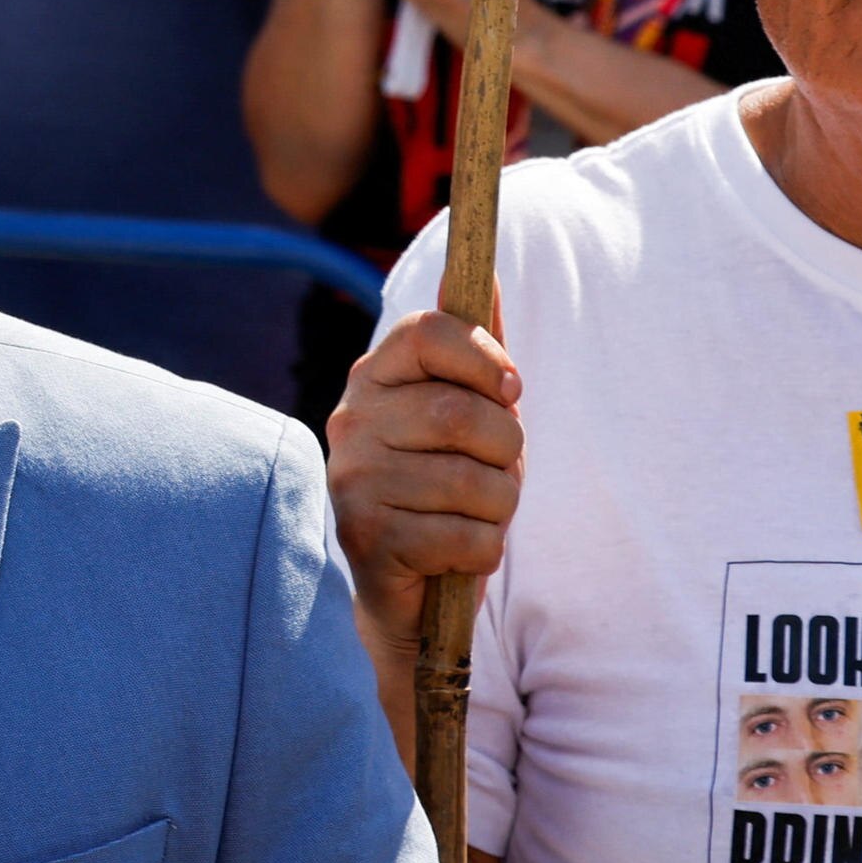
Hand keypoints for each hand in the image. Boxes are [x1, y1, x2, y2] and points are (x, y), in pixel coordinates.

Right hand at [326, 304, 521, 645]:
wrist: (407, 589)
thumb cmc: (446, 487)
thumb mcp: (465, 414)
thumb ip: (472, 350)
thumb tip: (485, 272)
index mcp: (373, 377)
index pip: (426, 333)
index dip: (483, 356)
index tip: (510, 388)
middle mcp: (351, 420)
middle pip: (462, 415)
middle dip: (508, 452)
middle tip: (494, 472)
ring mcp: (354, 480)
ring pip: (476, 483)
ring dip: (500, 509)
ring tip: (473, 516)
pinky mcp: (369, 539)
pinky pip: (471, 539)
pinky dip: (484, 552)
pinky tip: (454, 552)